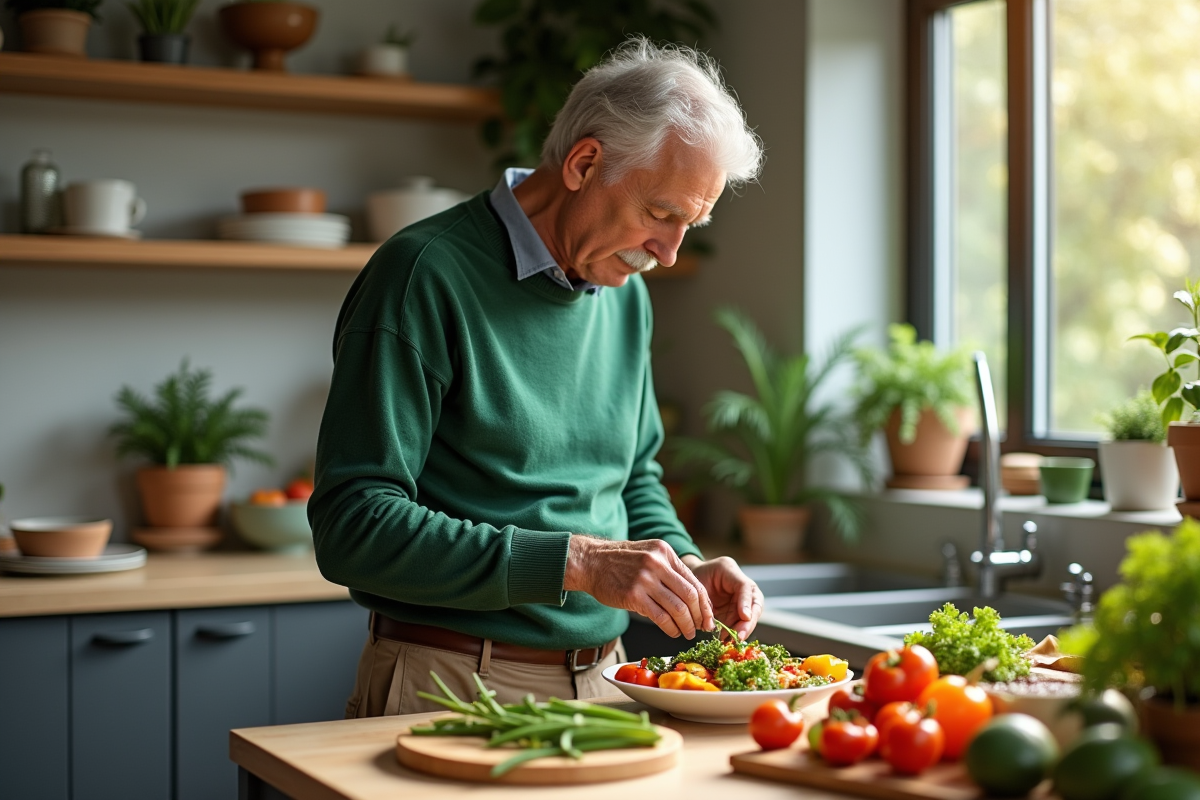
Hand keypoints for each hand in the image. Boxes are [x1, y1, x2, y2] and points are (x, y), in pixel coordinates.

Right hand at [564, 536, 714, 638]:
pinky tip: (672, 632)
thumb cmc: (619, 562)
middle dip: (699, 616)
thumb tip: (693, 597)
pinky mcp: (633, 595)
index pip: (694, 581)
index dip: (704, 603)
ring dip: (686, 625)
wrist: (590, 561)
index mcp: (665, 552)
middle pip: (690, 595)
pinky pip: (660, 617)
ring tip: (687, 633)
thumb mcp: (648, 554)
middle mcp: (657, 563)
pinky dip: (670, 628)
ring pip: (678, 608)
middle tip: (700, 628)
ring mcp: (645, 579)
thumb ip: (669, 570)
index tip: (707, 616)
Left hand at [682, 555, 762, 640]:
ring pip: (749, 619)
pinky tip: (727, 642)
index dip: (746, 602)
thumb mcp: (699, 579)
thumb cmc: (696, 577)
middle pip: (754, 606)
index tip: (744, 616)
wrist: (693, 582)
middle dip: (748, 623)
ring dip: (742, 631)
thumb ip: (706, 597)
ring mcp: (742, 603)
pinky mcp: (735, 616)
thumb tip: (711, 624)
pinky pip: (738, 626)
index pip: (746, 588)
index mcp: (734, 575)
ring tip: (732, 641)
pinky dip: (733, 635)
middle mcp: (744, 590)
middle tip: (739, 636)